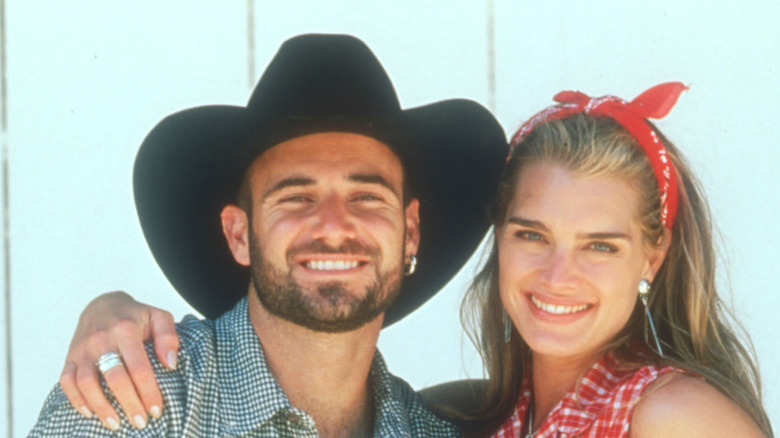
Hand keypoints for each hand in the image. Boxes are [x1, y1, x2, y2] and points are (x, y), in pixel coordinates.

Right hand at [58, 291, 178, 429]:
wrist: (102, 304)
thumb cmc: (135, 316)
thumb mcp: (158, 317)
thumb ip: (169, 337)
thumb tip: (170, 364)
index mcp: (125, 329)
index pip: (139, 367)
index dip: (148, 392)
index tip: (156, 410)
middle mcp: (101, 339)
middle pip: (114, 378)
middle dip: (129, 404)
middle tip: (140, 423)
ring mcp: (82, 349)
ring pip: (87, 383)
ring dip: (101, 407)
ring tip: (116, 424)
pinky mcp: (69, 356)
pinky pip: (66, 381)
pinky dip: (76, 399)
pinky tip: (90, 412)